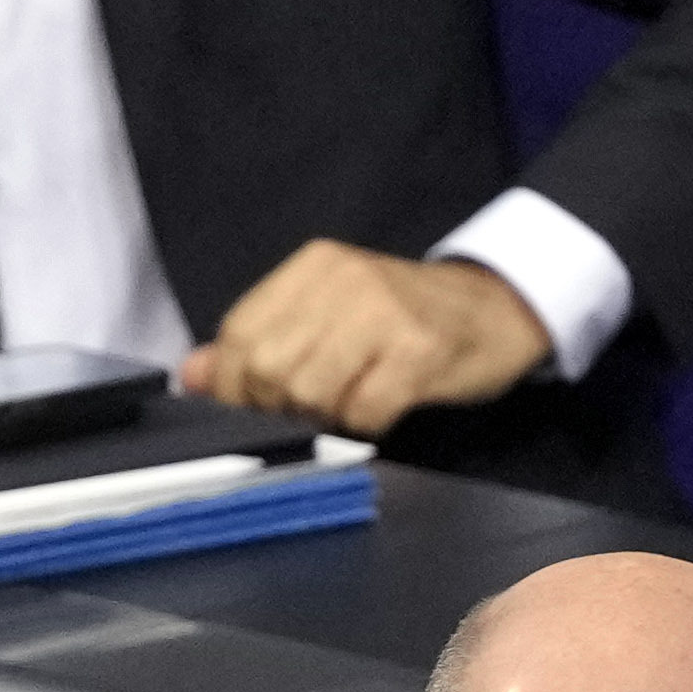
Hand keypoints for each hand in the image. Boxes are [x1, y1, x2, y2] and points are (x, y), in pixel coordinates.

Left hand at [186, 241, 549, 434]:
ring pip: (309, 392)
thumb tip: (194, 373)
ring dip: (324, 416)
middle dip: (279, 407)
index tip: (250, 409)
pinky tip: (385, 406)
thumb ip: (261, 339)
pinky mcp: (420, 351)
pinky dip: (367, 424)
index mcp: (313, 267)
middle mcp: (345, 281)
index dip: (233, 385)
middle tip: (312, 409)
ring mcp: (385, 314)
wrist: (498, 306)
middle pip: (267, 368)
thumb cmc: (407, 316)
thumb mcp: (329, 313)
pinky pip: (365, 411)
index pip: (240, 333)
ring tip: (351, 403)